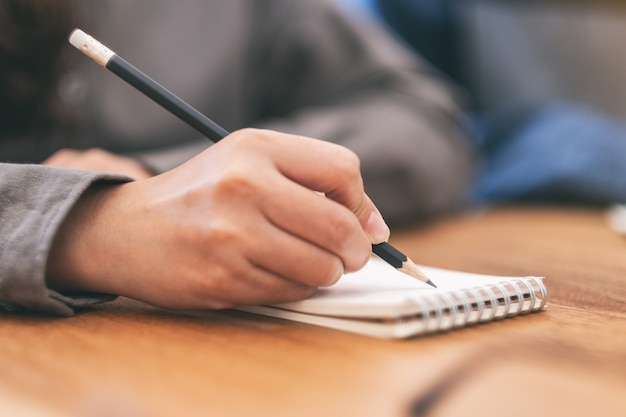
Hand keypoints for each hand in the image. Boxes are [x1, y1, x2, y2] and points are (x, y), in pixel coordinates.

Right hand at [46, 129, 389, 309]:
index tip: (360, 222)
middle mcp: (242, 186)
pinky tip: (274, 273)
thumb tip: (375, 227)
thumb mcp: (249, 164)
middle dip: (356, 250)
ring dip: (326, 273)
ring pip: (320, 268)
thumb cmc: (200, 195)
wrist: (127, 230)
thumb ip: (312, 182)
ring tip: (309, 264)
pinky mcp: (222, 278)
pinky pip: (290, 292)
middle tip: (349, 256)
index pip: (342, 170)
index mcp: (254, 148)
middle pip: (339, 227)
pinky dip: (295, 288)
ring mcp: (230, 235)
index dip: (361, 202)